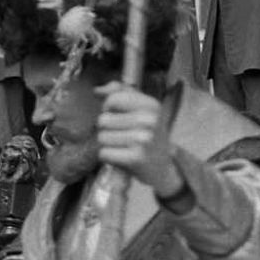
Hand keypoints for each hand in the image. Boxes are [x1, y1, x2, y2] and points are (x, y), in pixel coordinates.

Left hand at [94, 82, 183, 197]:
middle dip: (107, 130)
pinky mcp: (135, 158)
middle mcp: (149, 120)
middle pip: (103, 120)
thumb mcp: (140, 110)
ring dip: (108, 145)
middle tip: (124, 137)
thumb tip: (96, 90)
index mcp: (151, 105)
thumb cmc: (146, 136)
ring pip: (101, 137)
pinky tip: (122, 158)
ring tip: (124, 148)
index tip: (119, 118)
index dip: (109, 109)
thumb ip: (118, 94)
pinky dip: (108, 157)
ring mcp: (143, 139)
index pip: (113, 99)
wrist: (162, 168)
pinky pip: (103, 153)